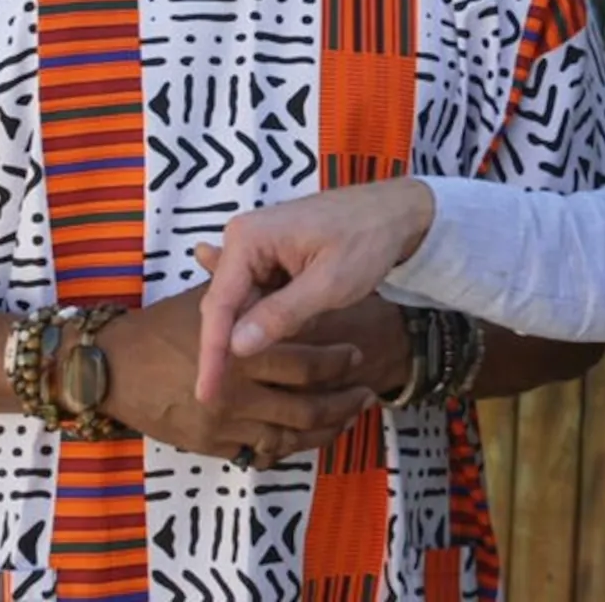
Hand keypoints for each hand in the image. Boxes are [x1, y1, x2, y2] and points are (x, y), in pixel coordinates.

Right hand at [99, 273, 378, 465]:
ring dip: (325, 428)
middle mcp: (228, 390)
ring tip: (351, 414)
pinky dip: (290, 445)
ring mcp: (216, 422)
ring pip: (288, 434)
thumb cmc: (157, 322)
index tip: (356, 356)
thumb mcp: (206, 290)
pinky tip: (310, 435)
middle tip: (367, 392)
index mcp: (234, 345)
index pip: (301, 362)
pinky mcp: (206, 443)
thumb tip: (282, 272)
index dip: (334, 362)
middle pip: (303, 403)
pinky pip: (260, 452)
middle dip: (341, 401)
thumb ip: (244, 286)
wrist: (105, 364)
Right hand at [193, 179, 436, 404]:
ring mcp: (257, 248)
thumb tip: (237, 347)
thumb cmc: (368, 239)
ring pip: (245, 305)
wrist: (398, 211)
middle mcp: (243, 239)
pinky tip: (286, 323)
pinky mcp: (272, 258)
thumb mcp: (328, 283)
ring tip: (272, 347)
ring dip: (262, 330)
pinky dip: (274, 317)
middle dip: (233, 345)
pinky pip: (262, 297)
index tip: (206, 393)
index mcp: (248, 238)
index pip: (219, 304)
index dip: (212, 353)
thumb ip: (281, 315)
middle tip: (225, 393)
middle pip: (226, 306)